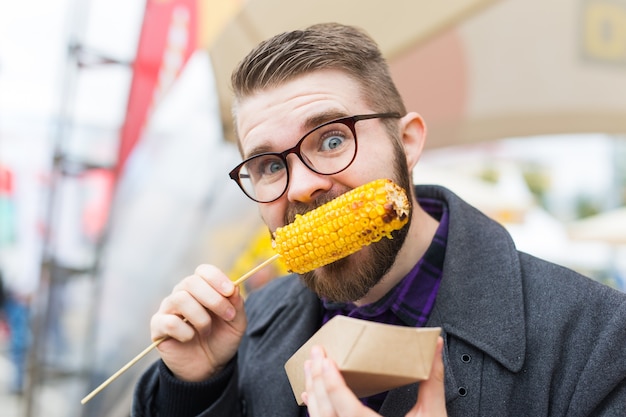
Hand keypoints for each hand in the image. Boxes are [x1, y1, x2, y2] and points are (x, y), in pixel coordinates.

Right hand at [150, 264, 246, 381]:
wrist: (208, 368)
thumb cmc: (221, 340)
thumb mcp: (236, 323)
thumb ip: (236, 304)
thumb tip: (234, 288)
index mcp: (201, 289)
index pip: (203, 271)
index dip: (217, 278)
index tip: (230, 291)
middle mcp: (182, 294)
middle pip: (191, 282)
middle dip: (213, 299)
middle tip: (228, 316)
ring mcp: (168, 310)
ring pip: (180, 299)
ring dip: (201, 317)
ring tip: (207, 331)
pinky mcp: (158, 328)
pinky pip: (169, 322)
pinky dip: (185, 332)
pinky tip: (190, 339)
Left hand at [302, 337, 446, 416]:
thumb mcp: (433, 415)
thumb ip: (432, 381)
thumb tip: (435, 348)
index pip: (349, 410)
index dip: (334, 384)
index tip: (327, 360)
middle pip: (327, 412)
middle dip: (317, 380)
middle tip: (316, 353)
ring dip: (313, 392)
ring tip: (311, 368)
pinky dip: (316, 410)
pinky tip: (312, 396)